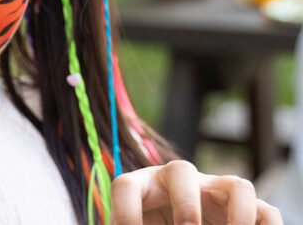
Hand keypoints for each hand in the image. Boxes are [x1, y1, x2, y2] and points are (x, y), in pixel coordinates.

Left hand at [110, 160, 282, 223]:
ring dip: (238, 215)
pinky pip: (266, 210)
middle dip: (185, 204)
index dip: (124, 212)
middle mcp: (178, 182)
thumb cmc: (151, 223)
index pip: (126, 186)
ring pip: (237, 185)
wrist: (176, 220)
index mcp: (143, 186)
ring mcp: (215, 191)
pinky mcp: (246, 209)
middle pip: (181, 170)